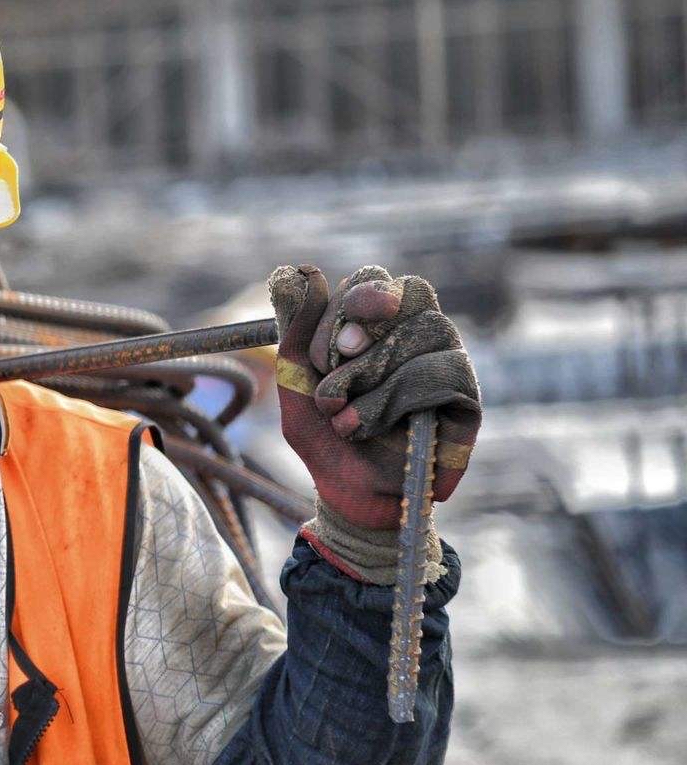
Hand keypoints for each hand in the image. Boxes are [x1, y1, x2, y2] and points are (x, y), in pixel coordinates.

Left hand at [268, 265, 480, 530]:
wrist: (347, 492)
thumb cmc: (323, 434)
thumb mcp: (296, 381)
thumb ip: (296, 329)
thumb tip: (301, 271)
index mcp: (375, 323)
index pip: (376, 280)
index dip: (358, 299)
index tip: (335, 340)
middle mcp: (417, 332)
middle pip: (413, 292)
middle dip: (368, 326)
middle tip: (339, 363)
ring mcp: (447, 360)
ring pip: (428, 332)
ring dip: (373, 378)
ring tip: (343, 418)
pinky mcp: (468, 396)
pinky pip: (446, 373)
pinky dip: (398, 400)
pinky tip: (372, 427)